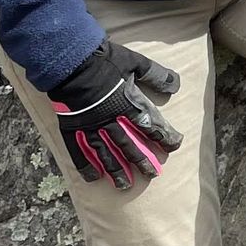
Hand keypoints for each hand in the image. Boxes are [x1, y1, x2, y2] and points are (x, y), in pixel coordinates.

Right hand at [51, 42, 182, 188]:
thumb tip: (175, 85)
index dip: (165, 137)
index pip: (151, 126)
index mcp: (128, 105)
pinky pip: (80, 152)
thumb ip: (155, 74)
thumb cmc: (104, 60)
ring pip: (107, 154)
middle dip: (142, 160)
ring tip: (125, 185)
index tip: (174, 145)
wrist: (70, 61)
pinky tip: (94, 178)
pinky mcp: (73, 129)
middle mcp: (111, 121)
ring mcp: (91, 127)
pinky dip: (87, 166)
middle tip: (152, 174)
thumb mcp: (135, 62)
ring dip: (117, 170)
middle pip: (130, 145)